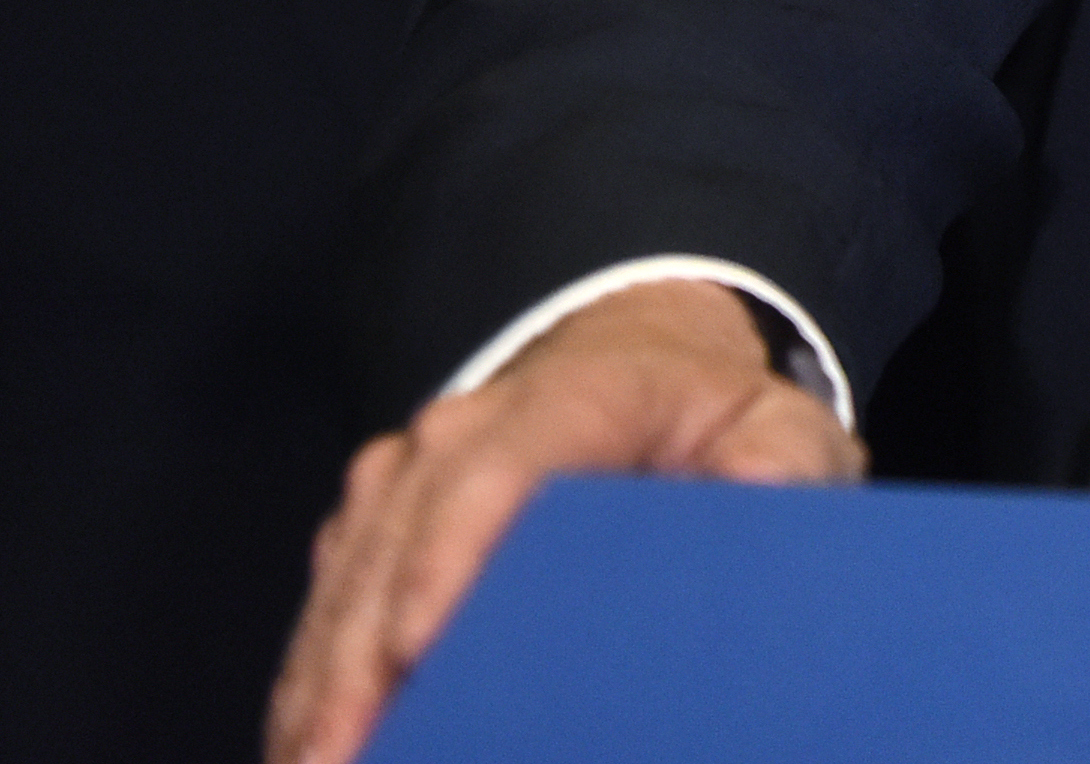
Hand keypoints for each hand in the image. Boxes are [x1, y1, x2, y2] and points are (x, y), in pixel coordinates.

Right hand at [266, 277, 859, 763]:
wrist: (644, 365)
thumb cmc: (715, 418)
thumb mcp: (780, 423)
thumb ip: (782, 456)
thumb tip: (764, 494)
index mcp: (572, 395)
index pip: (498, 469)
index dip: (448, 557)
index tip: (414, 649)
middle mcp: (467, 427)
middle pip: (396, 540)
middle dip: (357, 657)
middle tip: (339, 757)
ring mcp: (410, 474)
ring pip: (346, 578)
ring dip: (318, 682)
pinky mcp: (378, 521)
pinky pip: (330, 601)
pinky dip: (312, 679)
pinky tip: (307, 748)